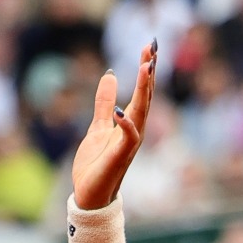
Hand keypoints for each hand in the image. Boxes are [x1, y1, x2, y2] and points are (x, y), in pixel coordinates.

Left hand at [71, 41, 156, 209]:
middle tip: (153, 47)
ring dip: (145, 90)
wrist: (89, 195)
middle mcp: (135, 131)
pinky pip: (129, 138)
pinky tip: (120, 109)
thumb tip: (110, 75)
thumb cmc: (95, 165)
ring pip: (142, 112)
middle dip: (149, 72)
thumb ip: (103, 102)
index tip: (149, 46)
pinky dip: (126, 124)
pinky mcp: (120, 156)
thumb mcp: (97, 126)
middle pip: (146, 97)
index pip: (142, 91)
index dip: (146, 69)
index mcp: (130, 123)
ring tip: (146, 66)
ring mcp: (130, 144)